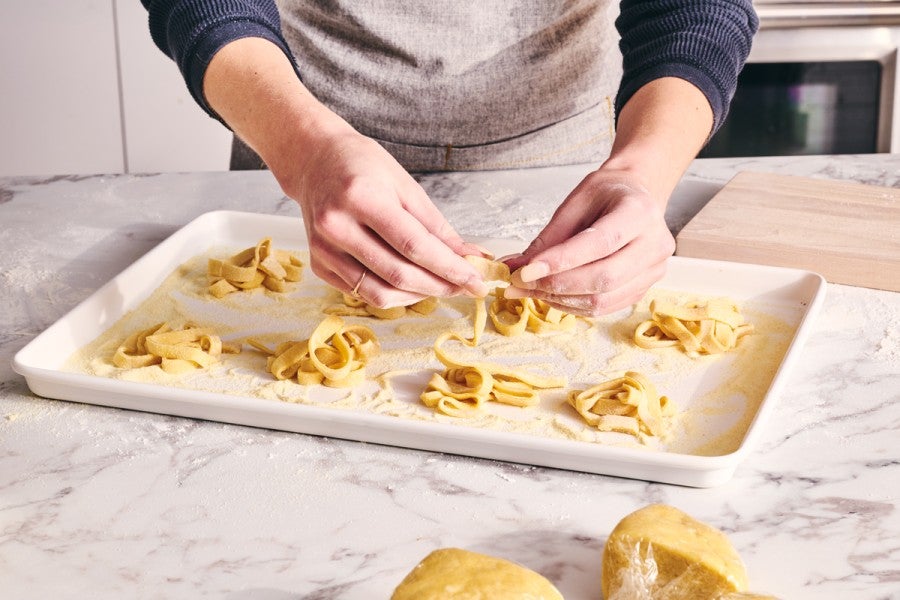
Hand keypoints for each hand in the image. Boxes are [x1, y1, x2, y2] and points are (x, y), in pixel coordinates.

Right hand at [279, 128, 488, 306]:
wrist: (313, 161)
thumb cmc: (362, 166)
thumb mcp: (405, 185)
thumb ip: (436, 226)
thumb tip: (468, 256)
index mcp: (361, 197)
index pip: (415, 246)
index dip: (450, 269)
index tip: (475, 281)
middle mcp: (337, 226)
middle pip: (398, 274)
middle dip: (439, 286)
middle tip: (464, 287)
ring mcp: (323, 249)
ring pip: (379, 293)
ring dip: (417, 296)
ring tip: (439, 286)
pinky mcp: (318, 264)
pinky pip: (361, 292)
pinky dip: (392, 293)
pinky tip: (410, 282)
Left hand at [503, 168, 674, 316]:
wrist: (635, 197)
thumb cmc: (605, 195)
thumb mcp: (575, 203)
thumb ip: (549, 237)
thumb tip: (515, 266)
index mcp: (639, 212)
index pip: (600, 243)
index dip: (561, 261)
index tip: (525, 271)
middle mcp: (654, 243)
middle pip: (604, 277)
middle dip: (556, 285)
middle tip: (519, 283)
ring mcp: (653, 270)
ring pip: (603, 299)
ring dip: (560, 299)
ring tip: (530, 290)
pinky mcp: (644, 288)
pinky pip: (605, 307)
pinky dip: (573, 305)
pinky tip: (551, 294)